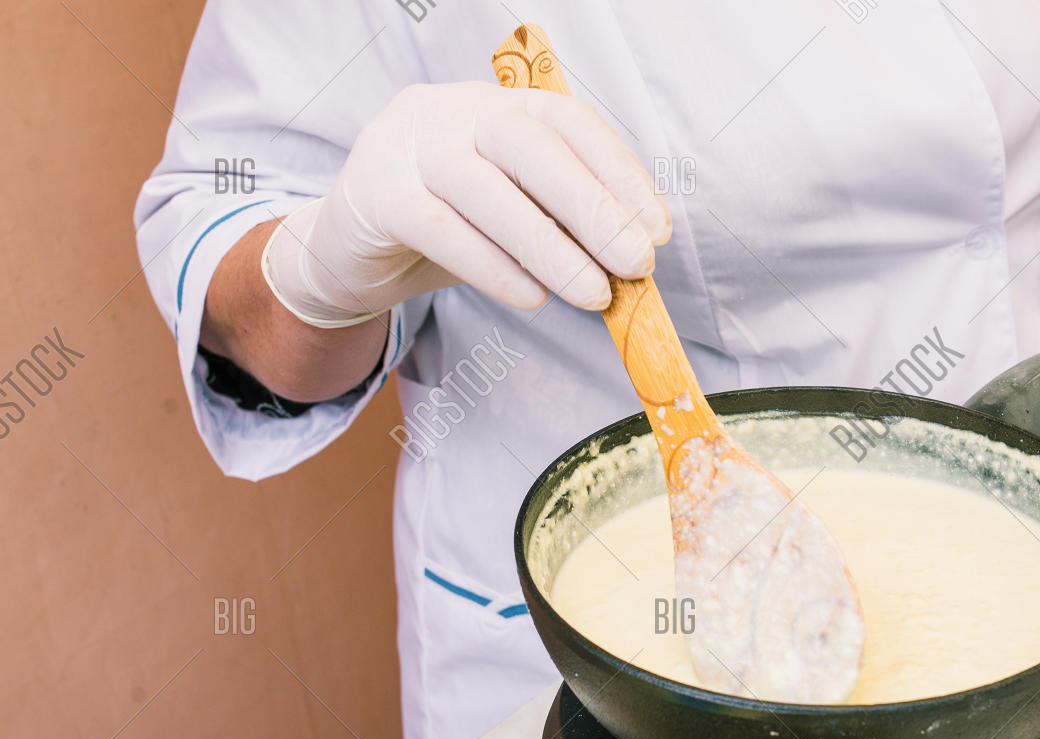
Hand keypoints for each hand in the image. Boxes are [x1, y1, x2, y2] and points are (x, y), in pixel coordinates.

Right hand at [262, 82, 671, 326]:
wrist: (348, 251)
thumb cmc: (449, 229)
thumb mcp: (511, 214)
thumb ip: (560, 222)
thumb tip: (632, 256)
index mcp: (496, 105)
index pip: (568, 122)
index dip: (619, 173)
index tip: (657, 229)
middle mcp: (451, 112)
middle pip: (530, 146)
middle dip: (593, 207)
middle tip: (637, 263)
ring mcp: (407, 147)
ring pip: (486, 190)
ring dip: (550, 247)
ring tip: (594, 294)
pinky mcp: (375, 195)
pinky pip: (441, 230)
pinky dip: (493, 268)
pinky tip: (532, 298)